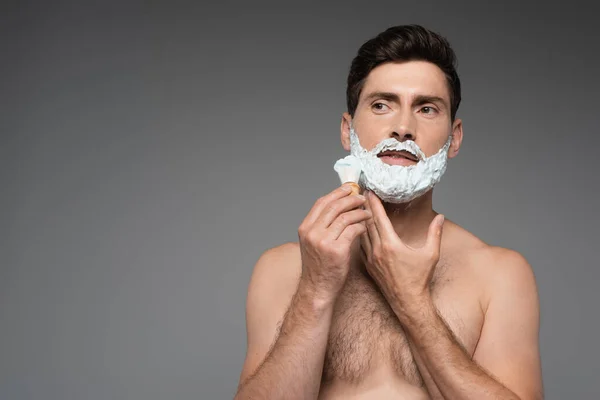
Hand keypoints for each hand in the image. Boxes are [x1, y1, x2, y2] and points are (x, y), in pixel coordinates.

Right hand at [298, 184, 370, 303]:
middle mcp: (312, 232)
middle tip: (362, 198)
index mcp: (305, 228)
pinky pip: (353, 230)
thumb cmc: (319, 267)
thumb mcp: (312, 243)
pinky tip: (365, 226)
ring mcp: (323, 241)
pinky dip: (361, 225)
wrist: (317, 289)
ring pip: (345, 217)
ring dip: (359, 212)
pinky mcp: (336, 250)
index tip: (349, 188)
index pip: (321, 202)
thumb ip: (321, 226)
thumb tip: (338, 207)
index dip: (336, 193)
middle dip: (351, 199)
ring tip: (368, 213)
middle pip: (334, 206)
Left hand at [360, 190, 444, 309]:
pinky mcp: (368, 266)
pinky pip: (361, 246)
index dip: (374, 203)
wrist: (408, 302)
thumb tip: (440, 217)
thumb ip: (435, 233)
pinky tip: (359, 230)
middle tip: (361, 194)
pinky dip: (360, 235)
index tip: (369, 192)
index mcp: (391, 244)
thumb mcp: (430, 254)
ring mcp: (371, 258)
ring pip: (362, 234)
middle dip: (364, 207)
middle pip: (367, 223)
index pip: (379, 218)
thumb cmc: (420, 279)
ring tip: (358, 208)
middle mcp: (378, 250)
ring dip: (360, 220)